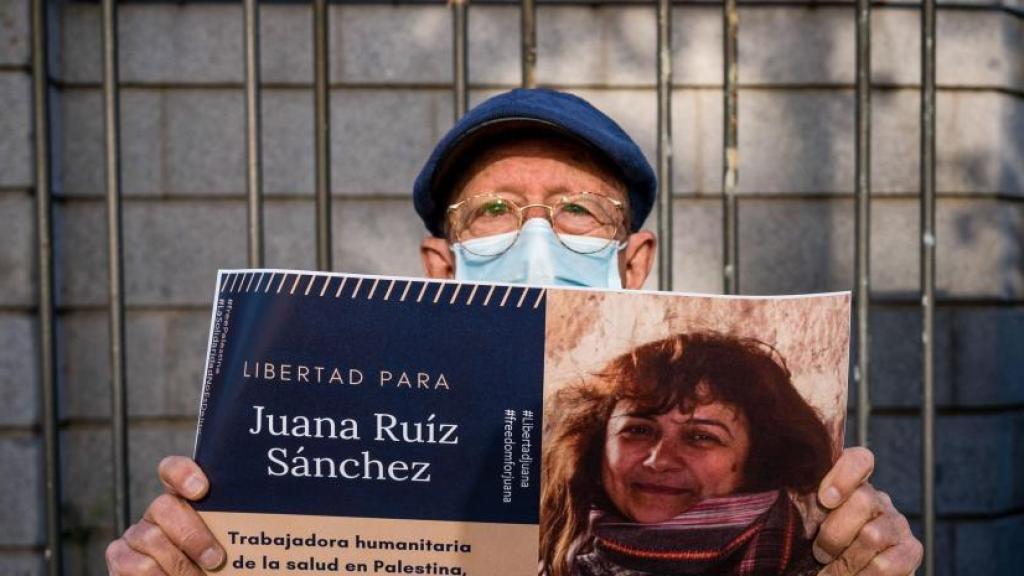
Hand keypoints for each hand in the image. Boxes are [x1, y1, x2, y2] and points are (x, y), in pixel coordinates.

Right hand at [106, 456, 224, 574]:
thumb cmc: (211, 566)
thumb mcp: (222, 544)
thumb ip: (227, 531)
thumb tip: (242, 531)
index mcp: (184, 501)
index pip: (173, 471)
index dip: (183, 474)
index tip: (201, 489)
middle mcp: (156, 513)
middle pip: (164, 507)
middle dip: (193, 536)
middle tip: (215, 559)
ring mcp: (135, 534)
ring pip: (152, 539)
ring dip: (181, 566)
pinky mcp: (118, 557)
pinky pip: (138, 566)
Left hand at [813, 447, 922, 574]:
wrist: (847, 573)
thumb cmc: (820, 550)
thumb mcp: (809, 525)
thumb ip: (805, 510)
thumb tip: (778, 498)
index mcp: (851, 486)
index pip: (859, 460)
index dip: (844, 475)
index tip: (825, 499)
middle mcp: (879, 499)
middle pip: (863, 500)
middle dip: (834, 533)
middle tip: (819, 554)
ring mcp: (897, 523)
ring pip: (872, 536)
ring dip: (845, 562)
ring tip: (829, 573)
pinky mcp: (912, 551)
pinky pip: (886, 565)